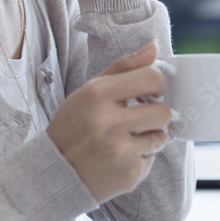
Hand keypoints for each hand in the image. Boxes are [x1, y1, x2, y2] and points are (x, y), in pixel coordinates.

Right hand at [46, 40, 170, 203]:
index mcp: (98, 95)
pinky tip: (119, 158)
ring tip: (125, 140)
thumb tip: (154, 47)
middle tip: (139, 118)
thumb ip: (125, 67)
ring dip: (149, 137)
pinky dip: (140, 158)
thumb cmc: (75, 126)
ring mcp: (119, 151)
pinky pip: (152, 159)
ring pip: (161, 136)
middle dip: (156, 114)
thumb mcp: (90, 90)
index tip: (151, 92)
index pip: (151, 78)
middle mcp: (109, 123)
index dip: (158, 84)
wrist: (55, 172)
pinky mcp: (129, 173)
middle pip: (163, 111)